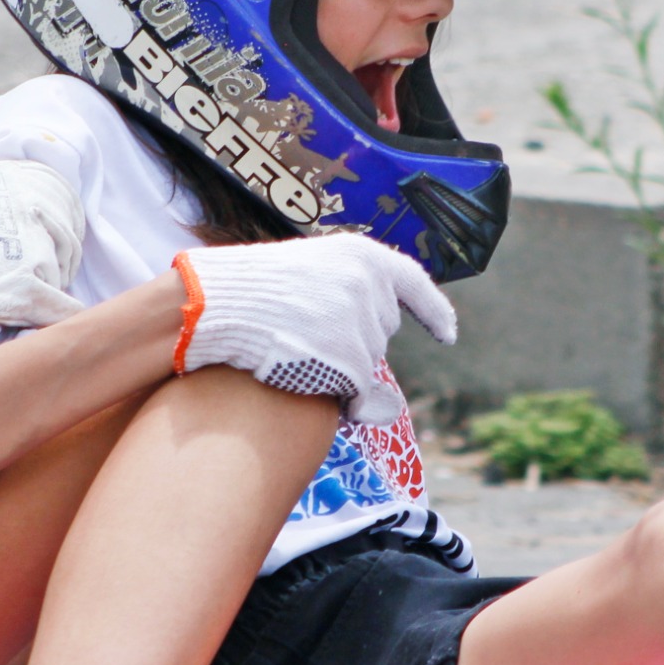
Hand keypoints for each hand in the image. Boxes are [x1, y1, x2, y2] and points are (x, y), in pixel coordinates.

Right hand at [172, 234, 456, 427]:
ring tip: (292, 346)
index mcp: (363, 256)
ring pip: (367, 364)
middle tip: (302, 329)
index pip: (414, 283)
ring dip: (339, 366)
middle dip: (354, 338)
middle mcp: (372, 287)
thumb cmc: (251, 291)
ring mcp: (363, 324)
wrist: (214, 306)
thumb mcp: (308, 278)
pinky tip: (302, 378)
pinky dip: (341, 398)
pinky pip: (358, 395)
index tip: (449, 334)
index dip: (434, 311)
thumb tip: (391, 408)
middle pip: (383, 330)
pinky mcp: (351, 362)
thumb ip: (352, 313)